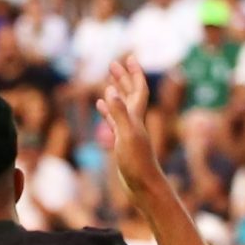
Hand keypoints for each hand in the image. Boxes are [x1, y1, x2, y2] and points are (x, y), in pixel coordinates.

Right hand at [100, 52, 162, 201]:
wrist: (143, 187)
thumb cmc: (137, 163)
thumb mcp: (126, 136)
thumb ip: (119, 113)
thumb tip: (110, 91)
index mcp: (136, 117)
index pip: (138, 89)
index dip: (134, 73)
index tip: (128, 57)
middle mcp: (134, 121)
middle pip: (130, 94)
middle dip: (123, 78)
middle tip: (113, 64)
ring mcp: (128, 132)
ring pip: (121, 106)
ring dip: (116, 92)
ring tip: (108, 81)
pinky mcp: (122, 142)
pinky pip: (114, 121)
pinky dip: (108, 111)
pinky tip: (101, 106)